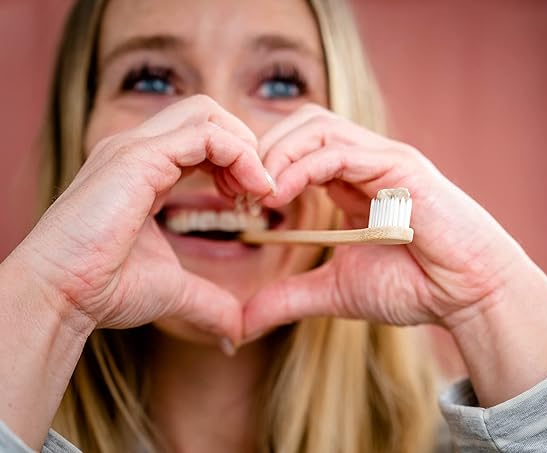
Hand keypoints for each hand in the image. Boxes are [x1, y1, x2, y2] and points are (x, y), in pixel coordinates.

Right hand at [13, 95, 272, 340]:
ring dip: (245, 148)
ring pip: (208, 114)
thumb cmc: (104, 289)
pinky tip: (249, 192)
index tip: (252, 202)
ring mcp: (135, 148)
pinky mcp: (138, 157)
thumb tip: (237, 333)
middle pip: (207, 113)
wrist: (61, 296)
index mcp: (144, 169)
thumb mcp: (173, 290)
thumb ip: (210, 302)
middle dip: (244, 145)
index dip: (236, 161)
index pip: (202, 137)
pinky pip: (206, 135)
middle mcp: (138, 150)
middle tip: (256, 192)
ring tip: (255, 191)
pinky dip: (239, 155)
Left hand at [242, 104, 535, 337]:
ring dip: (277, 154)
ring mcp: (384, 158)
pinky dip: (302, 167)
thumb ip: (289, 297)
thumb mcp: (336, 290)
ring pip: (316, 127)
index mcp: (352, 180)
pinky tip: (280, 194)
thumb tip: (240, 324)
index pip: (297, 146)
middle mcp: (367, 160)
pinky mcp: (400, 165)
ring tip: (258, 193)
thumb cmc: (415, 286)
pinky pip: (339, 152)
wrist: (467, 295)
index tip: (237, 202)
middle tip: (240, 193)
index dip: (262, 164)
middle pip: (301, 123)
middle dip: (262, 151)